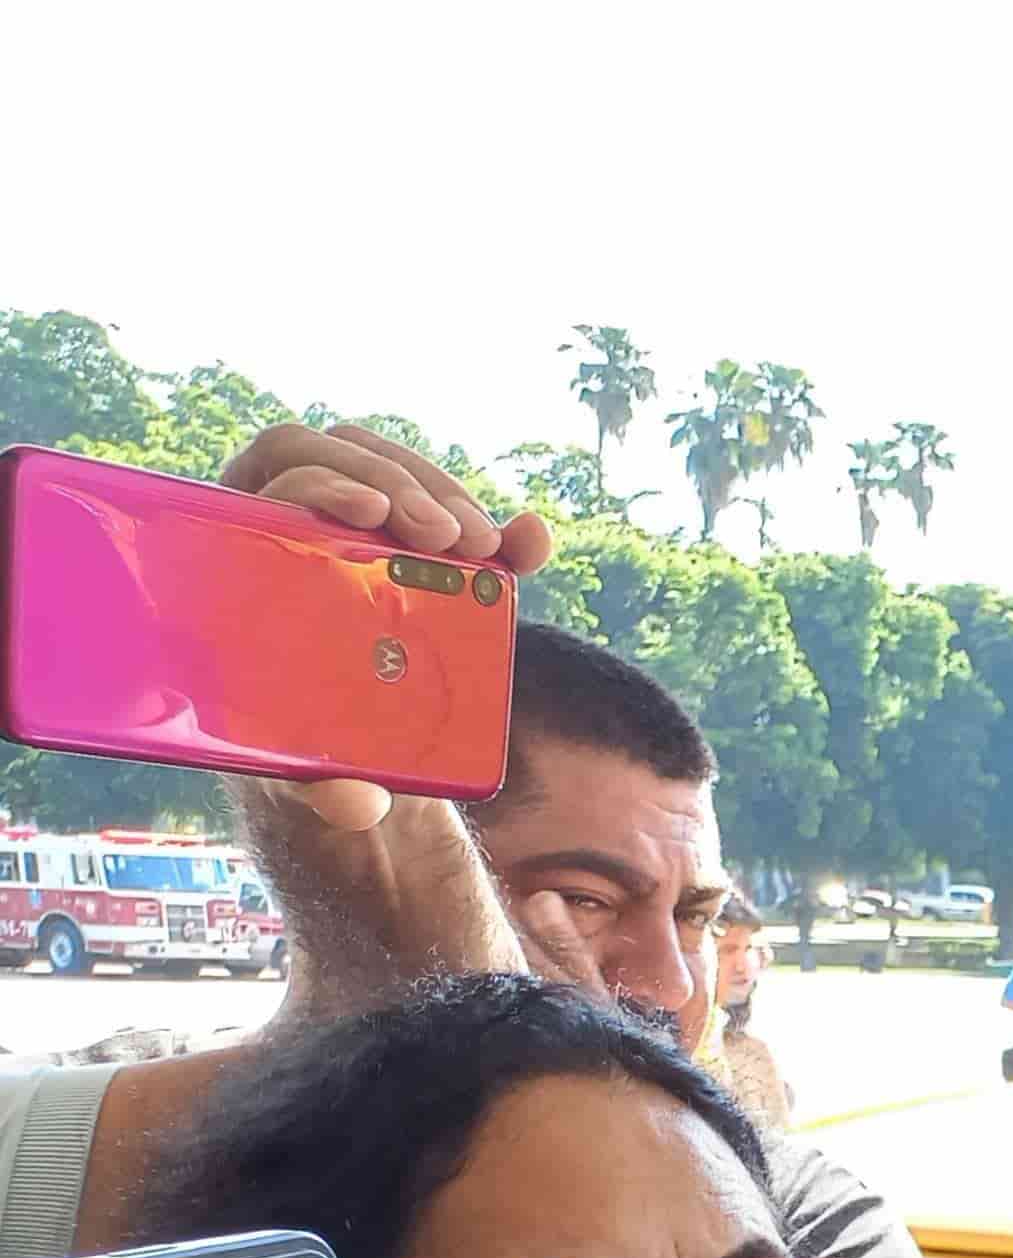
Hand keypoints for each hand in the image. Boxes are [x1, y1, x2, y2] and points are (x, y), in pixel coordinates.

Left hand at [213, 423, 550, 835]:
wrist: (339, 742)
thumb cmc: (292, 743)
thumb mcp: (297, 768)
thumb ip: (317, 784)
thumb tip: (358, 804)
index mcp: (236, 539)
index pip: (276, 472)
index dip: (323, 479)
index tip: (369, 515)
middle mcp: (288, 508)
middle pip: (342, 453)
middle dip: (400, 484)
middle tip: (447, 539)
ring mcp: (356, 520)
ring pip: (395, 469)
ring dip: (447, 497)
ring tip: (489, 549)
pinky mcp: (414, 544)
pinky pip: (455, 515)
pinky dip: (499, 531)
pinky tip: (531, 544)